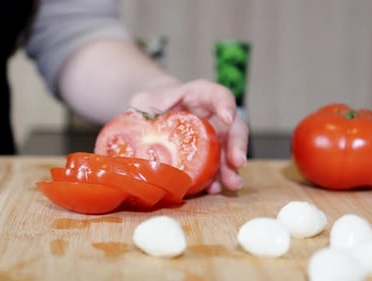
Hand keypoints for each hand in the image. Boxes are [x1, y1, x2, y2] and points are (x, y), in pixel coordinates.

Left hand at [129, 79, 248, 193]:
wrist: (152, 113)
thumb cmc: (151, 104)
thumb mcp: (143, 102)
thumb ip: (140, 113)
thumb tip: (133, 135)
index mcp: (198, 95)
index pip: (217, 95)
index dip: (225, 105)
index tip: (228, 118)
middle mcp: (212, 115)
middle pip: (233, 126)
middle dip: (238, 145)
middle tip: (238, 162)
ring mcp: (213, 136)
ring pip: (229, 150)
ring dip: (231, 168)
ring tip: (232, 184)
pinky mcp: (208, 155)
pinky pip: (216, 166)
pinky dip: (216, 179)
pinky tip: (213, 189)